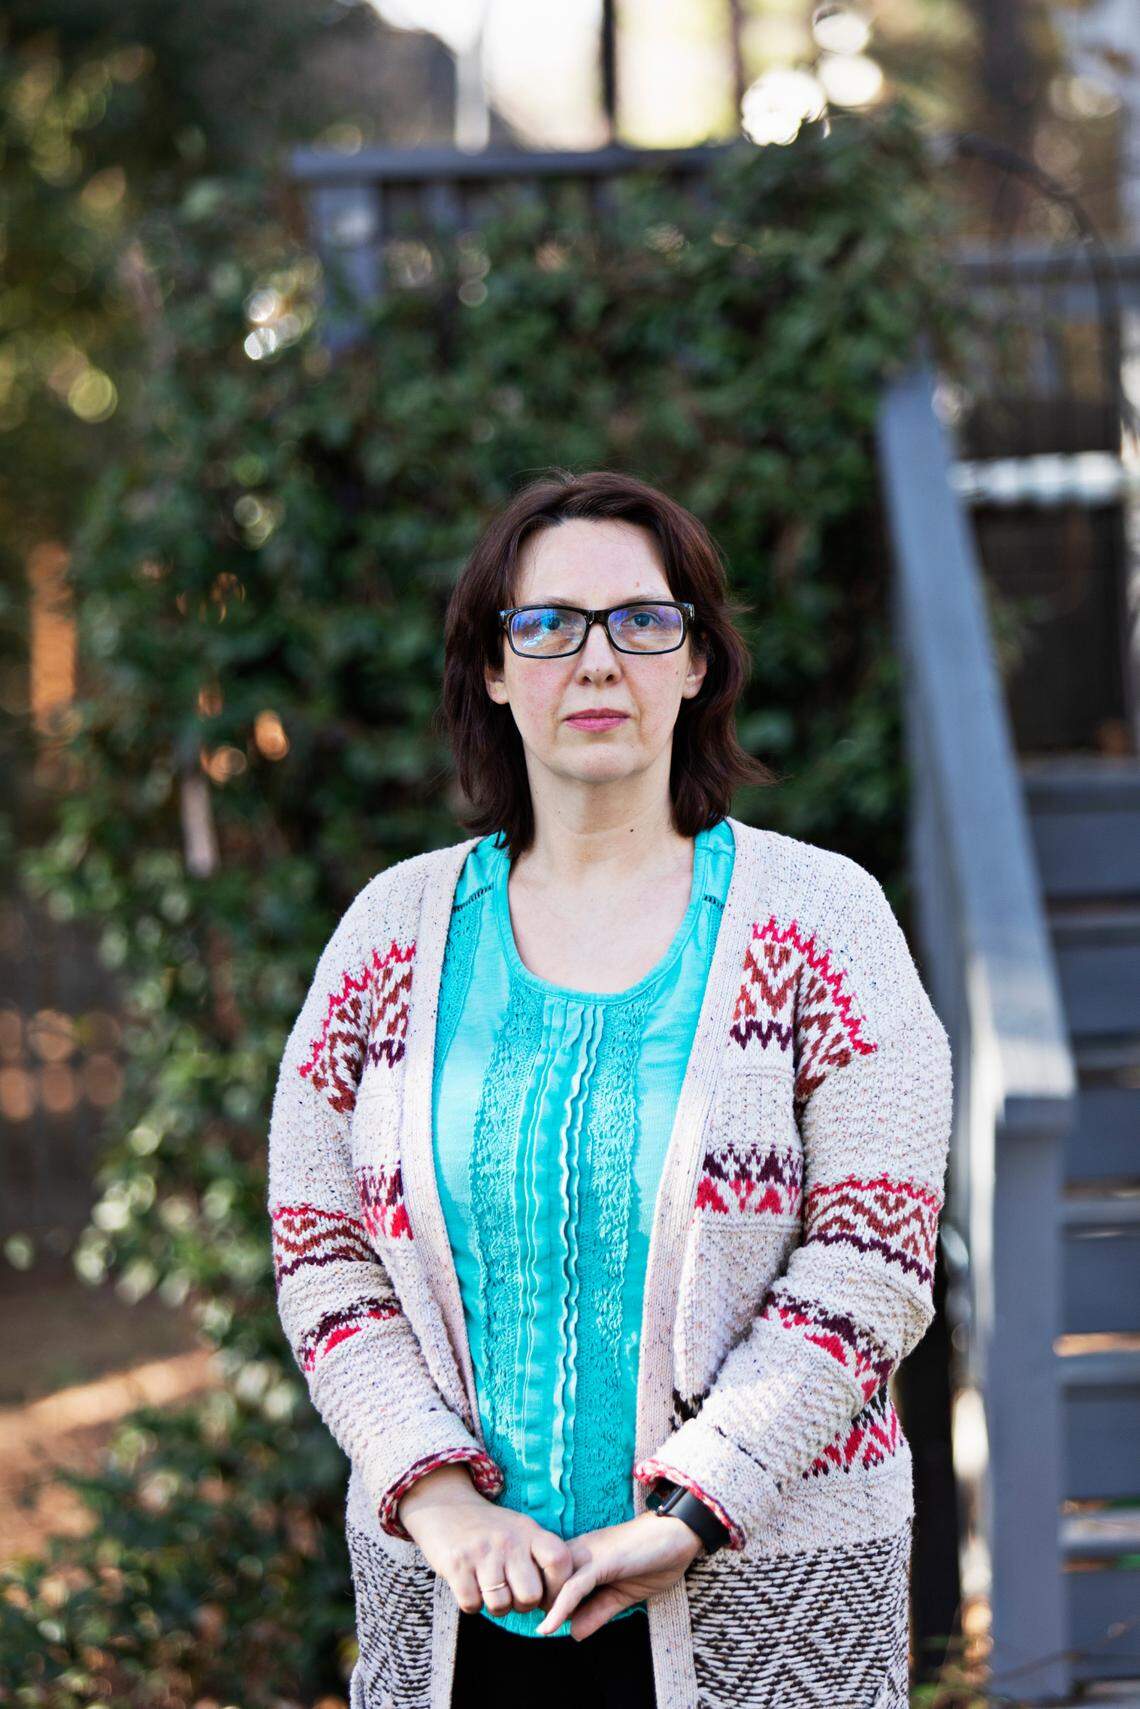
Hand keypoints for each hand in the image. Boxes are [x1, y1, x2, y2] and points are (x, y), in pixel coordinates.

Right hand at [396, 1465, 576, 1620]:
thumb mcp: (519, 1530)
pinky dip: (471, 1603)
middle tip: (512, 1595)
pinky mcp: (456, 1564)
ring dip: (495, 1606)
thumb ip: (539, 1558)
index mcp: (529, 1530)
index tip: (547, 1597)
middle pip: (530, 1596)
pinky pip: (472, 1604)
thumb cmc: (490, 1529)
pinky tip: (470, 1586)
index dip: (559, 1587)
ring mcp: (481, 1551)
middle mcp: (508, 1540)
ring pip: (500, 1605)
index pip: (559, 1560)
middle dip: (522, 1605)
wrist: (445, 1506)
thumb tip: (558, 1605)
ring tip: (490, 1589)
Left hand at [534, 1511, 704, 1640]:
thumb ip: (598, 1612)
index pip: (547, 1580)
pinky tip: (548, 1628)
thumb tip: (573, 1634)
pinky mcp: (600, 1561)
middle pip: (541, 1580)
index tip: (539, 1622)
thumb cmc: (654, 1560)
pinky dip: (558, 1609)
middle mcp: (578, 1551)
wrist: (680, 1534)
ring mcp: (588, 1555)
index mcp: (581, 1557)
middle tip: (539, 1626)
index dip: (541, 1602)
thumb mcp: (622, 1596)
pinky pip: (573, 1588)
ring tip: (539, 1629)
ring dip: (543, 1607)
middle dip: (535, 1604)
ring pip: (552, 1584)